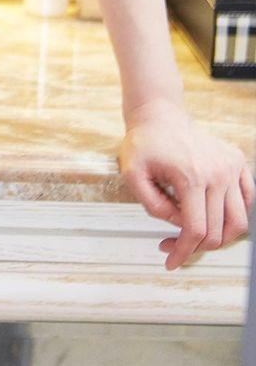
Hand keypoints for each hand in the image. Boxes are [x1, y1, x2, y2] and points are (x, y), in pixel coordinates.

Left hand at [118, 97, 253, 270]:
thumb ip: (153, 206)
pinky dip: (234, 217)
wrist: (159, 114)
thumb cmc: (143, 142)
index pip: (196, 229)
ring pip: (239, 222)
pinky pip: (247, 201)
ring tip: (195, 238)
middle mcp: (218, 172)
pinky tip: (212, 218)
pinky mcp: (238, 162)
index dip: (184, 252)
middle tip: (171, 247)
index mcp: (192, 175)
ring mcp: (232, 166)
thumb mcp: (132, 173)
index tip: (170, 262)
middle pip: (218, 231)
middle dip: (195, 247)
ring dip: (219, 239)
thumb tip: (178, 225)